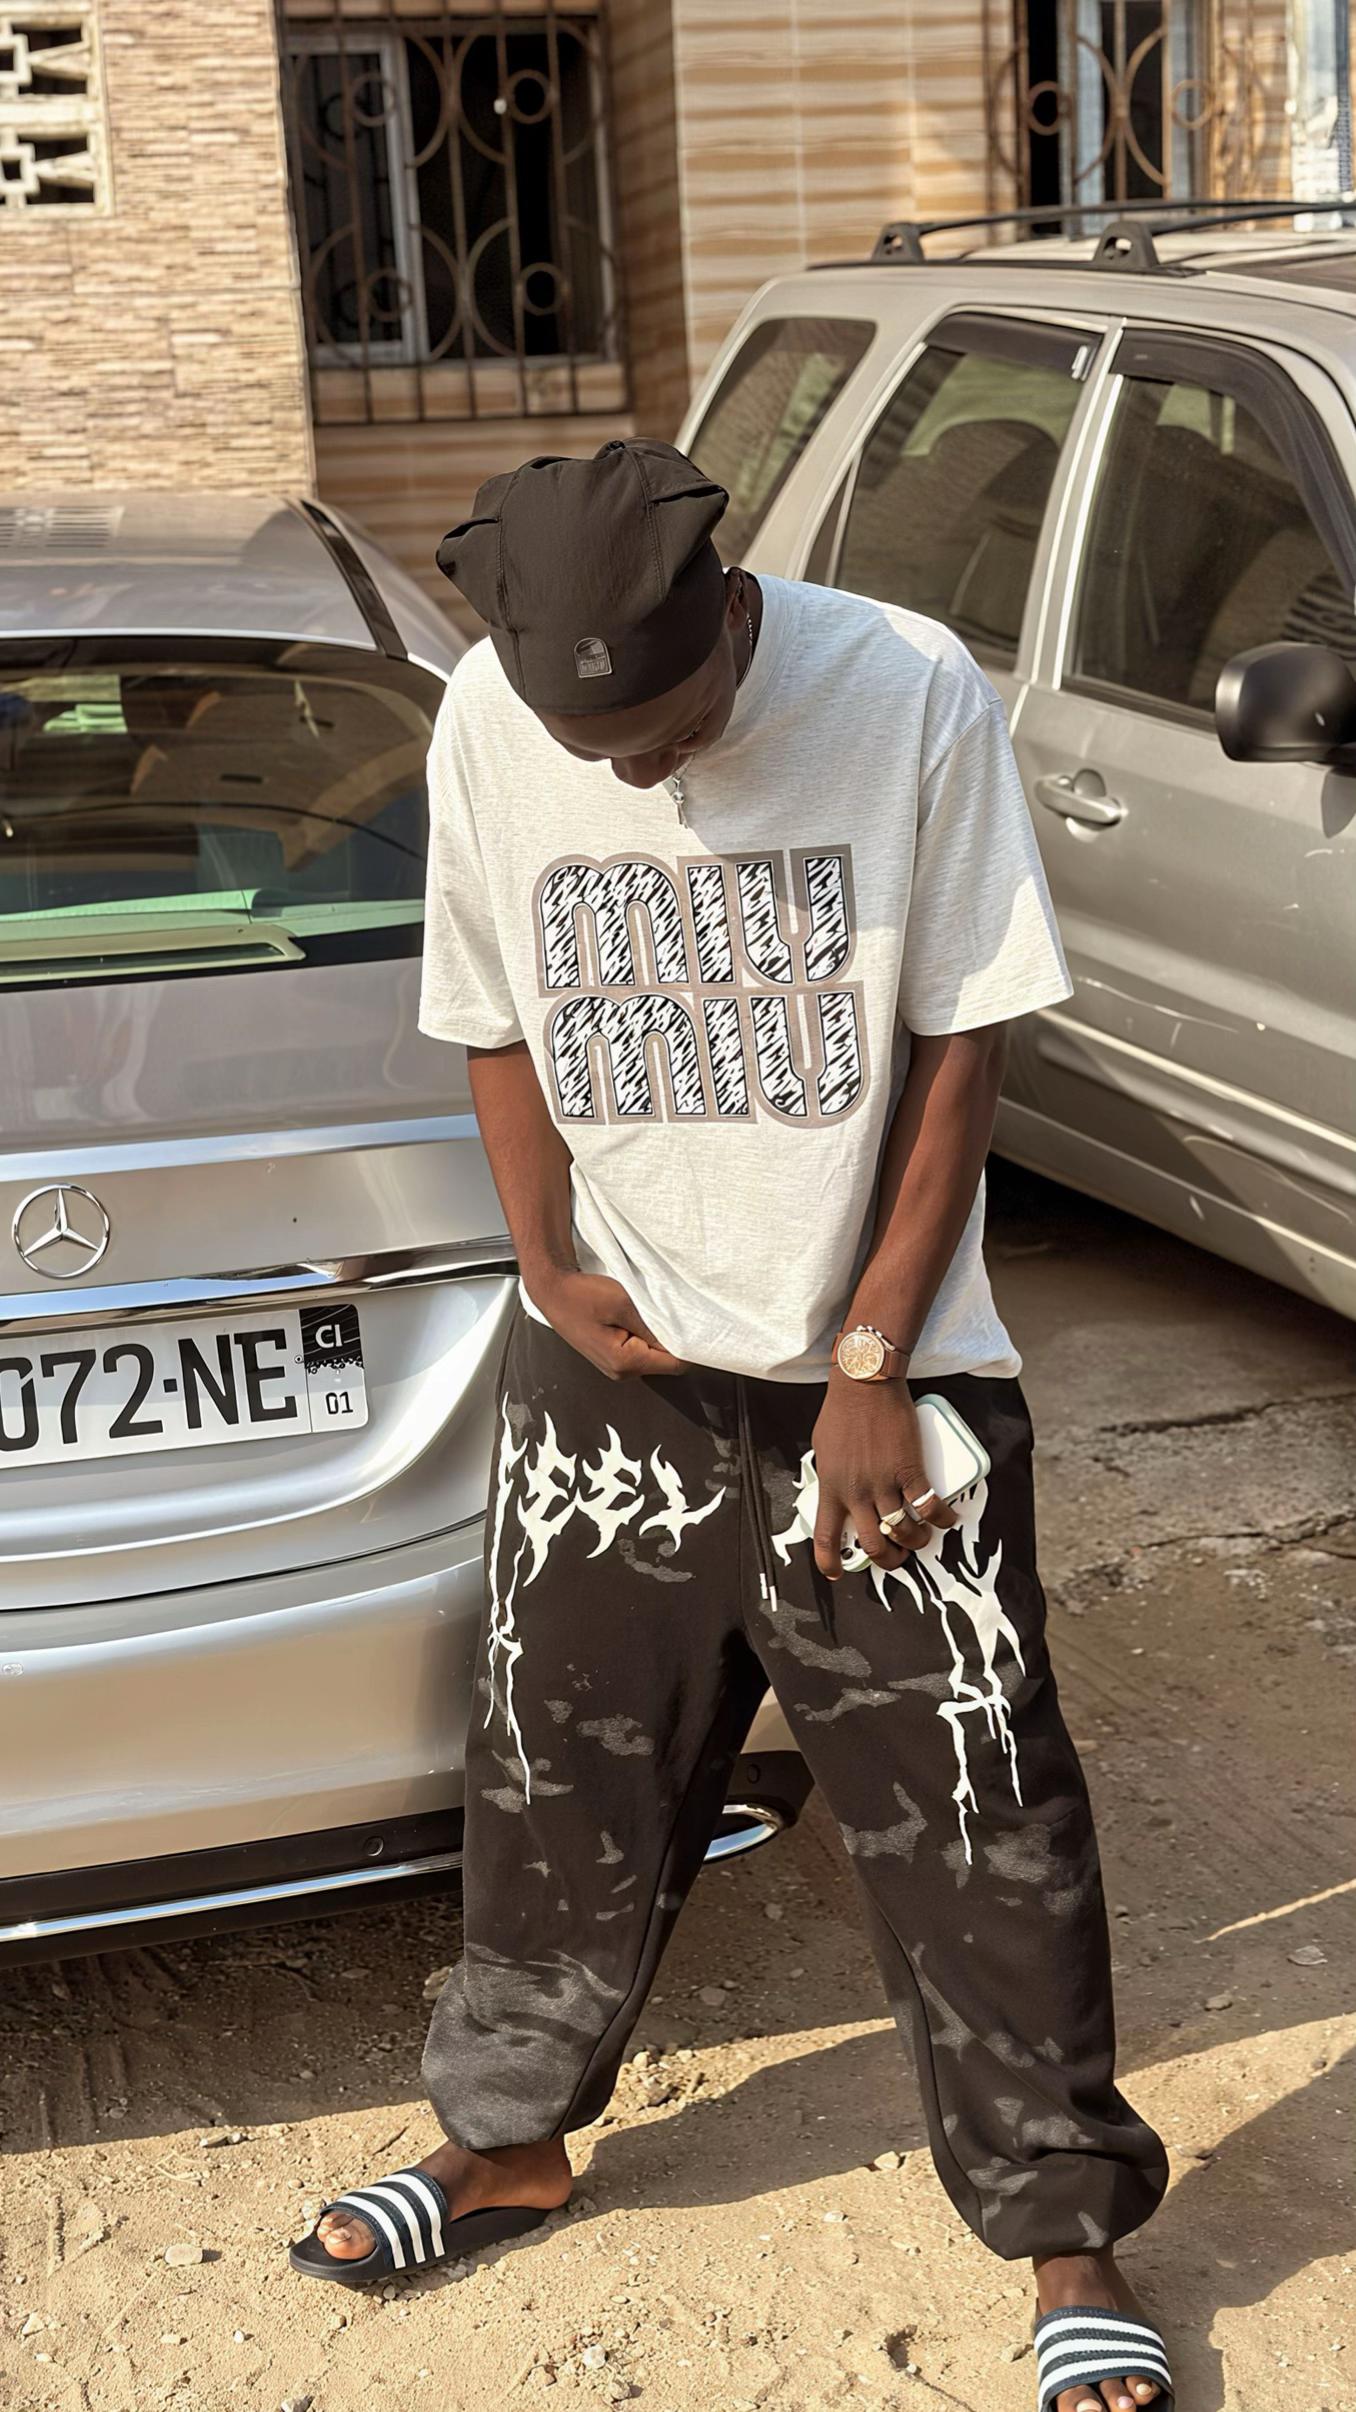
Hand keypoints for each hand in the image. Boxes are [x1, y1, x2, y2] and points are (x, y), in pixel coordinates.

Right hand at [526, 1268, 686, 1380]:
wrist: (552, 1290)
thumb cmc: (580, 1295)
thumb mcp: (623, 1304)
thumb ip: (654, 1325)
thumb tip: (682, 1338)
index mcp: (625, 1363)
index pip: (676, 1364)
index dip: (689, 1344)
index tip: (695, 1323)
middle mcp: (622, 1372)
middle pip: (666, 1362)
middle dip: (673, 1338)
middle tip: (670, 1310)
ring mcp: (616, 1367)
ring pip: (653, 1355)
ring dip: (657, 1335)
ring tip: (648, 1311)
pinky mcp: (613, 1356)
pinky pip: (641, 1350)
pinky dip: (645, 1335)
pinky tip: (638, 1317)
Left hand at [810, 1378, 957, 1580]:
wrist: (864, 1384)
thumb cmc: (841, 1412)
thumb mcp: (823, 1450)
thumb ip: (830, 1475)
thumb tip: (836, 1490)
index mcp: (831, 1488)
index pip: (826, 1537)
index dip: (830, 1562)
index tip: (836, 1572)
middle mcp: (856, 1492)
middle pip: (873, 1544)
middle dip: (887, 1560)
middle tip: (896, 1559)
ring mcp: (884, 1482)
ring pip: (903, 1530)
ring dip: (916, 1542)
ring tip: (921, 1539)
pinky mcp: (910, 1468)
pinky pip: (928, 1505)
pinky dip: (941, 1518)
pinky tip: (946, 1519)